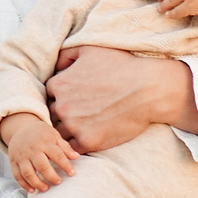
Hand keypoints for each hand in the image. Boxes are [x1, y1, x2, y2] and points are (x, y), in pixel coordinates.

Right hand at [0, 114, 77, 193]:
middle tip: (59, 182)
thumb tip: (76, 157)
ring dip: (37, 183)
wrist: (21, 128)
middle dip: (51, 176)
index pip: (57, 155)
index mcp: (44, 142)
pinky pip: (17, 175)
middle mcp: (32, 150)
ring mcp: (21, 156)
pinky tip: (32, 190)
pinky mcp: (13, 162)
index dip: (65, 165)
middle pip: (41, 165)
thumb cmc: (41, 134)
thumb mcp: (54, 136)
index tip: (72, 173)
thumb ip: (65, 147)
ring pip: (28, 172)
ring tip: (46, 189)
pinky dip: (24, 185)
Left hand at [46, 46, 197, 152]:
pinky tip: (89, 138)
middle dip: (64, 114)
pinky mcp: (88, 142)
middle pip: (52, 115)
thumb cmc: (122, 66)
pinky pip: (73, 148)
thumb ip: (67, 55)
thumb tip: (57, 66)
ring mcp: (74, 125)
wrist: (148, 89)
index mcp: (59, 84)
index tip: (75, 98)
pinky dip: (78, 145)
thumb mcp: (91, 50)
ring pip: (59, 133)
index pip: (49, 95)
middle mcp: (62, 106)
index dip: (61, 97)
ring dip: (69, 132)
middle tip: (80, 113)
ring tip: (83, 128)